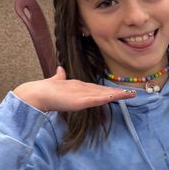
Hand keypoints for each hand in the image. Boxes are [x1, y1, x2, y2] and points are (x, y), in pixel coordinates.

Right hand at [15, 66, 135, 112]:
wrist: (36, 93)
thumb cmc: (43, 89)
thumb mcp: (55, 82)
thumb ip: (59, 77)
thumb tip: (60, 69)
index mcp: (77, 85)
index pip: (96, 88)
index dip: (108, 90)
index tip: (120, 91)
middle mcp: (82, 88)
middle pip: (103, 90)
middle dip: (118, 92)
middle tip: (133, 93)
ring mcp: (81, 93)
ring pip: (103, 94)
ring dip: (117, 94)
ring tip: (130, 95)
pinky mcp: (80, 99)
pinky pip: (96, 99)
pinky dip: (105, 98)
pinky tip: (114, 97)